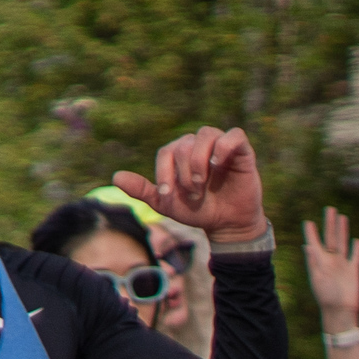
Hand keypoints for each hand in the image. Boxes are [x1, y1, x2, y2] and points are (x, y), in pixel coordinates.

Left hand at [119, 126, 266, 247]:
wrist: (225, 223)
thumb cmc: (195, 210)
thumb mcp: (166, 203)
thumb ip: (142, 190)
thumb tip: (116, 177)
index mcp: (179, 154)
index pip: (166, 152)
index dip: (163, 173)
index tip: (166, 195)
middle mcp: (198, 145)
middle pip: (184, 145)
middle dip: (183, 173)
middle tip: (192, 194)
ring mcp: (220, 146)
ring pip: (205, 134)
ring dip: (199, 162)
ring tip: (201, 183)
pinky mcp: (241, 150)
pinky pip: (234, 135)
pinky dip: (224, 146)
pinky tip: (218, 163)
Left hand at [304, 207, 358, 325]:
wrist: (340, 310)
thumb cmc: (326, 296)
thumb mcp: (318, 278)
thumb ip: (314, 261)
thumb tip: (307, 246)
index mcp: (319, 262)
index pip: (314, 243)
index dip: (311, 233)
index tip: (308, 221)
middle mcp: (330, 261)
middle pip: (330, 238)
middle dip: (329, 224)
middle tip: (329, 209)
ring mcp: (342, 264)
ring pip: (343, 242)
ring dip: (342, 230)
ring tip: (342, 217)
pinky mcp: (354, 270)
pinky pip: (355, 256)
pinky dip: (356, 248)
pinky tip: (357, 240)